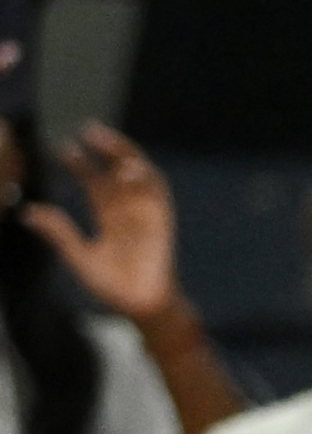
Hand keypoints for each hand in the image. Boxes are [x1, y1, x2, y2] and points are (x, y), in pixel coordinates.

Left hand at [26, 124, 183, 326]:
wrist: (140, 304)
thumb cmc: (113, 286)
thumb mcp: (78, 256)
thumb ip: (59, 233)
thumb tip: (28, 211)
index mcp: (108, 217)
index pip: (95, 182)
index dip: (81, 164)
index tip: (63, 148)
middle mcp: (128, 210)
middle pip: (117, 170)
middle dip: (105, 149)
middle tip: (87, 129)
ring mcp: (146, 213)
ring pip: (139, 175)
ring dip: (125, 155)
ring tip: (106, 140)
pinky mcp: (162, 221)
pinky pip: (158, 194)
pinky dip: (147, 179)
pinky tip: (129, 168)